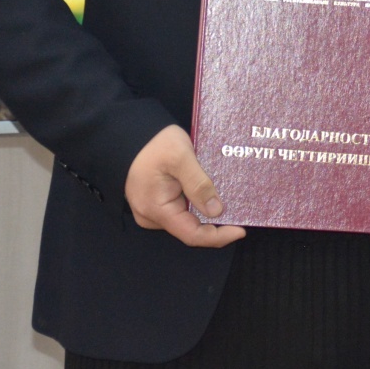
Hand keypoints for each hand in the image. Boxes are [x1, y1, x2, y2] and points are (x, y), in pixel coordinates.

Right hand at [123, 124, 246, 247]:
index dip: (218, 236)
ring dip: (208, 213)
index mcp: (157, 209)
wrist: (128, 131)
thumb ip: (198, 184)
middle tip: (241, 213)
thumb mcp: (180, 158)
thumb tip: (217, 211)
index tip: (241, 230)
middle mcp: (152, 216)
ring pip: (186, 219)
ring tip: (232, 203)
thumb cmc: (153, 143)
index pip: (192, 235)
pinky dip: (198, 204)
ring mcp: (153, 209)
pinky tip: (214, 194)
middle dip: (216, 224)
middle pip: (190, 229)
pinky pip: (180, 208)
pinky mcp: (156, 200)